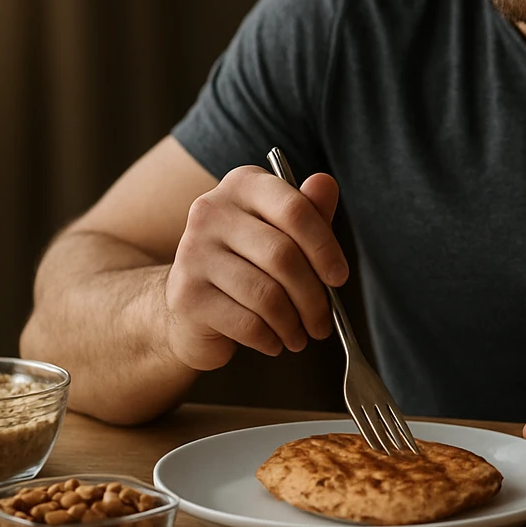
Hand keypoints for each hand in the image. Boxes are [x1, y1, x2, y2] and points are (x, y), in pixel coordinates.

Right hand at [163, 165, 348, 371]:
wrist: (189, 305)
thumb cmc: (247, 263)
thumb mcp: (282, 233)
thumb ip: (308, 211)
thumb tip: (326, 184)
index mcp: (242, 185)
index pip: (295, 210)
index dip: (325, 248)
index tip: (339, 278)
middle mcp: (211, 211)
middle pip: (282, 256)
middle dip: (313, 297)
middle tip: (323, 322)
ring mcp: (192, 252)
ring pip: (266, 294)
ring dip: (293, 324)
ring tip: (299, 336)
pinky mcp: (186, 294)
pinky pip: (246, 323)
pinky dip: (269, 339)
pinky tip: (274, 342)